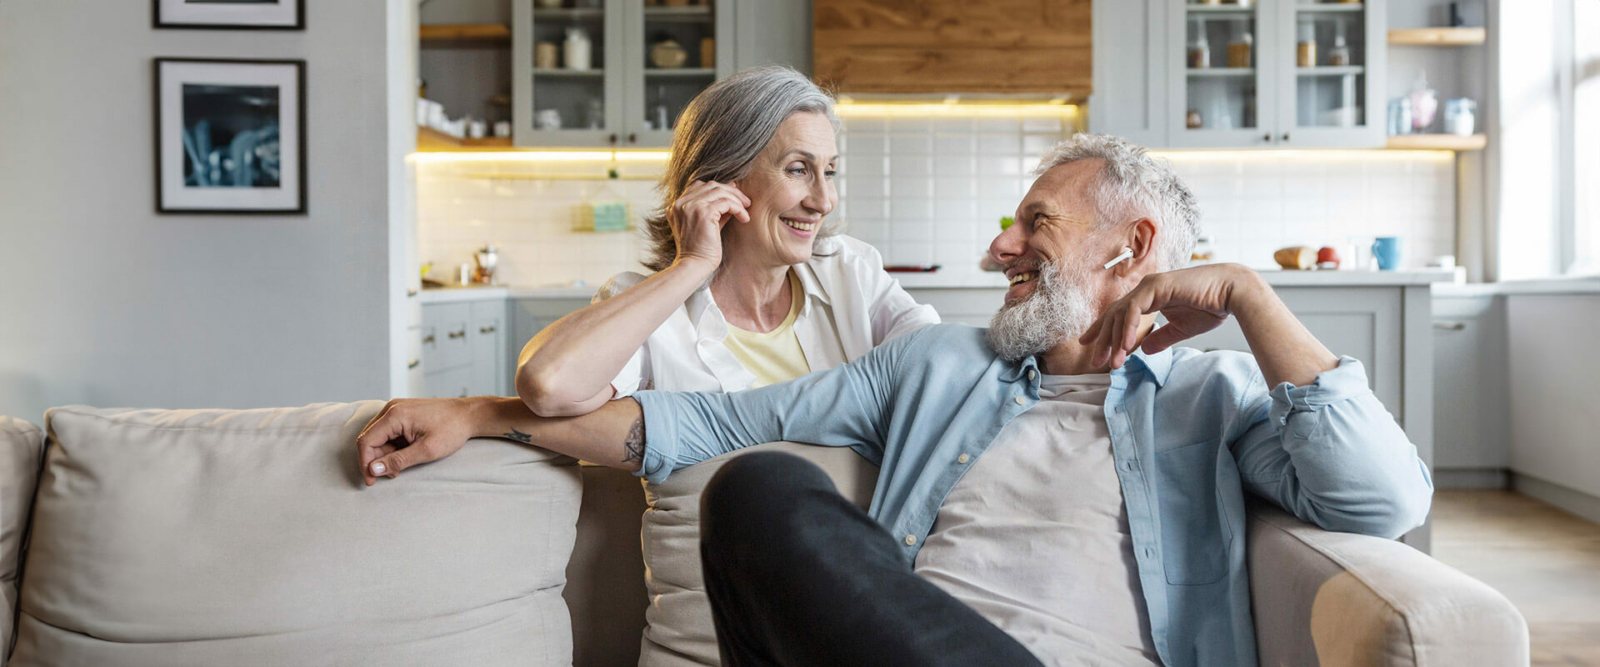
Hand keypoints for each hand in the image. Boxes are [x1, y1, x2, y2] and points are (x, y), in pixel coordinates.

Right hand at [355, 397, 482, 485]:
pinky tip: (404, 457)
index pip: (366, 441)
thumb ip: (398, 461)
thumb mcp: (426, 450)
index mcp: (394, 415)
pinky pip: (388, 433)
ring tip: (400, 468)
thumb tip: (373, 470)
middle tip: (391, 475)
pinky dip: (392, 448)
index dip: (365, 463)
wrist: (469, 415)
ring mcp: (396, 410)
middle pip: (370, 439)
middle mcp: (391, 409)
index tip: (372, 481)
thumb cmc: (452, 429)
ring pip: (378, 437)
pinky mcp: (402, 413)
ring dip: (385, 455)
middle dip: (375, 461)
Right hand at [668, 180, 750, 268]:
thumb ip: (716, 207)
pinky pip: (726, 202)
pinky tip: (744, 218)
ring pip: (720, 191)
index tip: (734, 196)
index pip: (699, 185)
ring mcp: (691, 206)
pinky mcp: (703, 212)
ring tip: (746, 210)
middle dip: (731, 192)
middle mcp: (680, 203)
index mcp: (677, 205)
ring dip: (737, 199)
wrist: (694, 266)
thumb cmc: (701, 250)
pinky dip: (738, 208)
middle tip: (746, 202)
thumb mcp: (707, 224)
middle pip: (710, 185)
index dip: (719, 188)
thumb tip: (732, 188)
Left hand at [1079, 264, 1265, 368]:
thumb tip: (1145, 350)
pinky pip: (1134, 309)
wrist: (1232, 293)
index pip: (1119, 314)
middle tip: (1094, 362)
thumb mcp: (1180, 329)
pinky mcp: (1157, 286)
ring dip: (1115, 340)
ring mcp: (1149, 285)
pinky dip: (1128, 328)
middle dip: (1103, 340)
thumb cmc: (1211, 306)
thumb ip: (1161, 338)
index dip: (1102, 330)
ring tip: (1112, 363)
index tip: (1089, 346)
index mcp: (1149, 296)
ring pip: (1121, 314)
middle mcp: (1145, 288)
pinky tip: (1126, 346)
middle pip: (1114, 315)